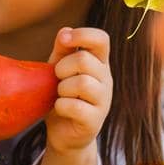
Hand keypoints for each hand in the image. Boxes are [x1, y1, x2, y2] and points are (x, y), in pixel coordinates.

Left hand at [43, 27, 112, 154]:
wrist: (64, 133)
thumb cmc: (62, 96)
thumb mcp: (59, 70)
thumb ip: (62, 51)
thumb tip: (65, 31)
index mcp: (99, 63)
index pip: (101, 39)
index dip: (82, 34)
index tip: (64, 40)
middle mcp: (106, 80)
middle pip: (85, 60)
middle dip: (62, 67)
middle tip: (57, 78)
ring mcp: (104, 101)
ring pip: (82, 83)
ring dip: (62, 88)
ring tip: (60, 95)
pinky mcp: (95, 120)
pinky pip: (75, 106)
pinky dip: (61, 106)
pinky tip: (60, 108)